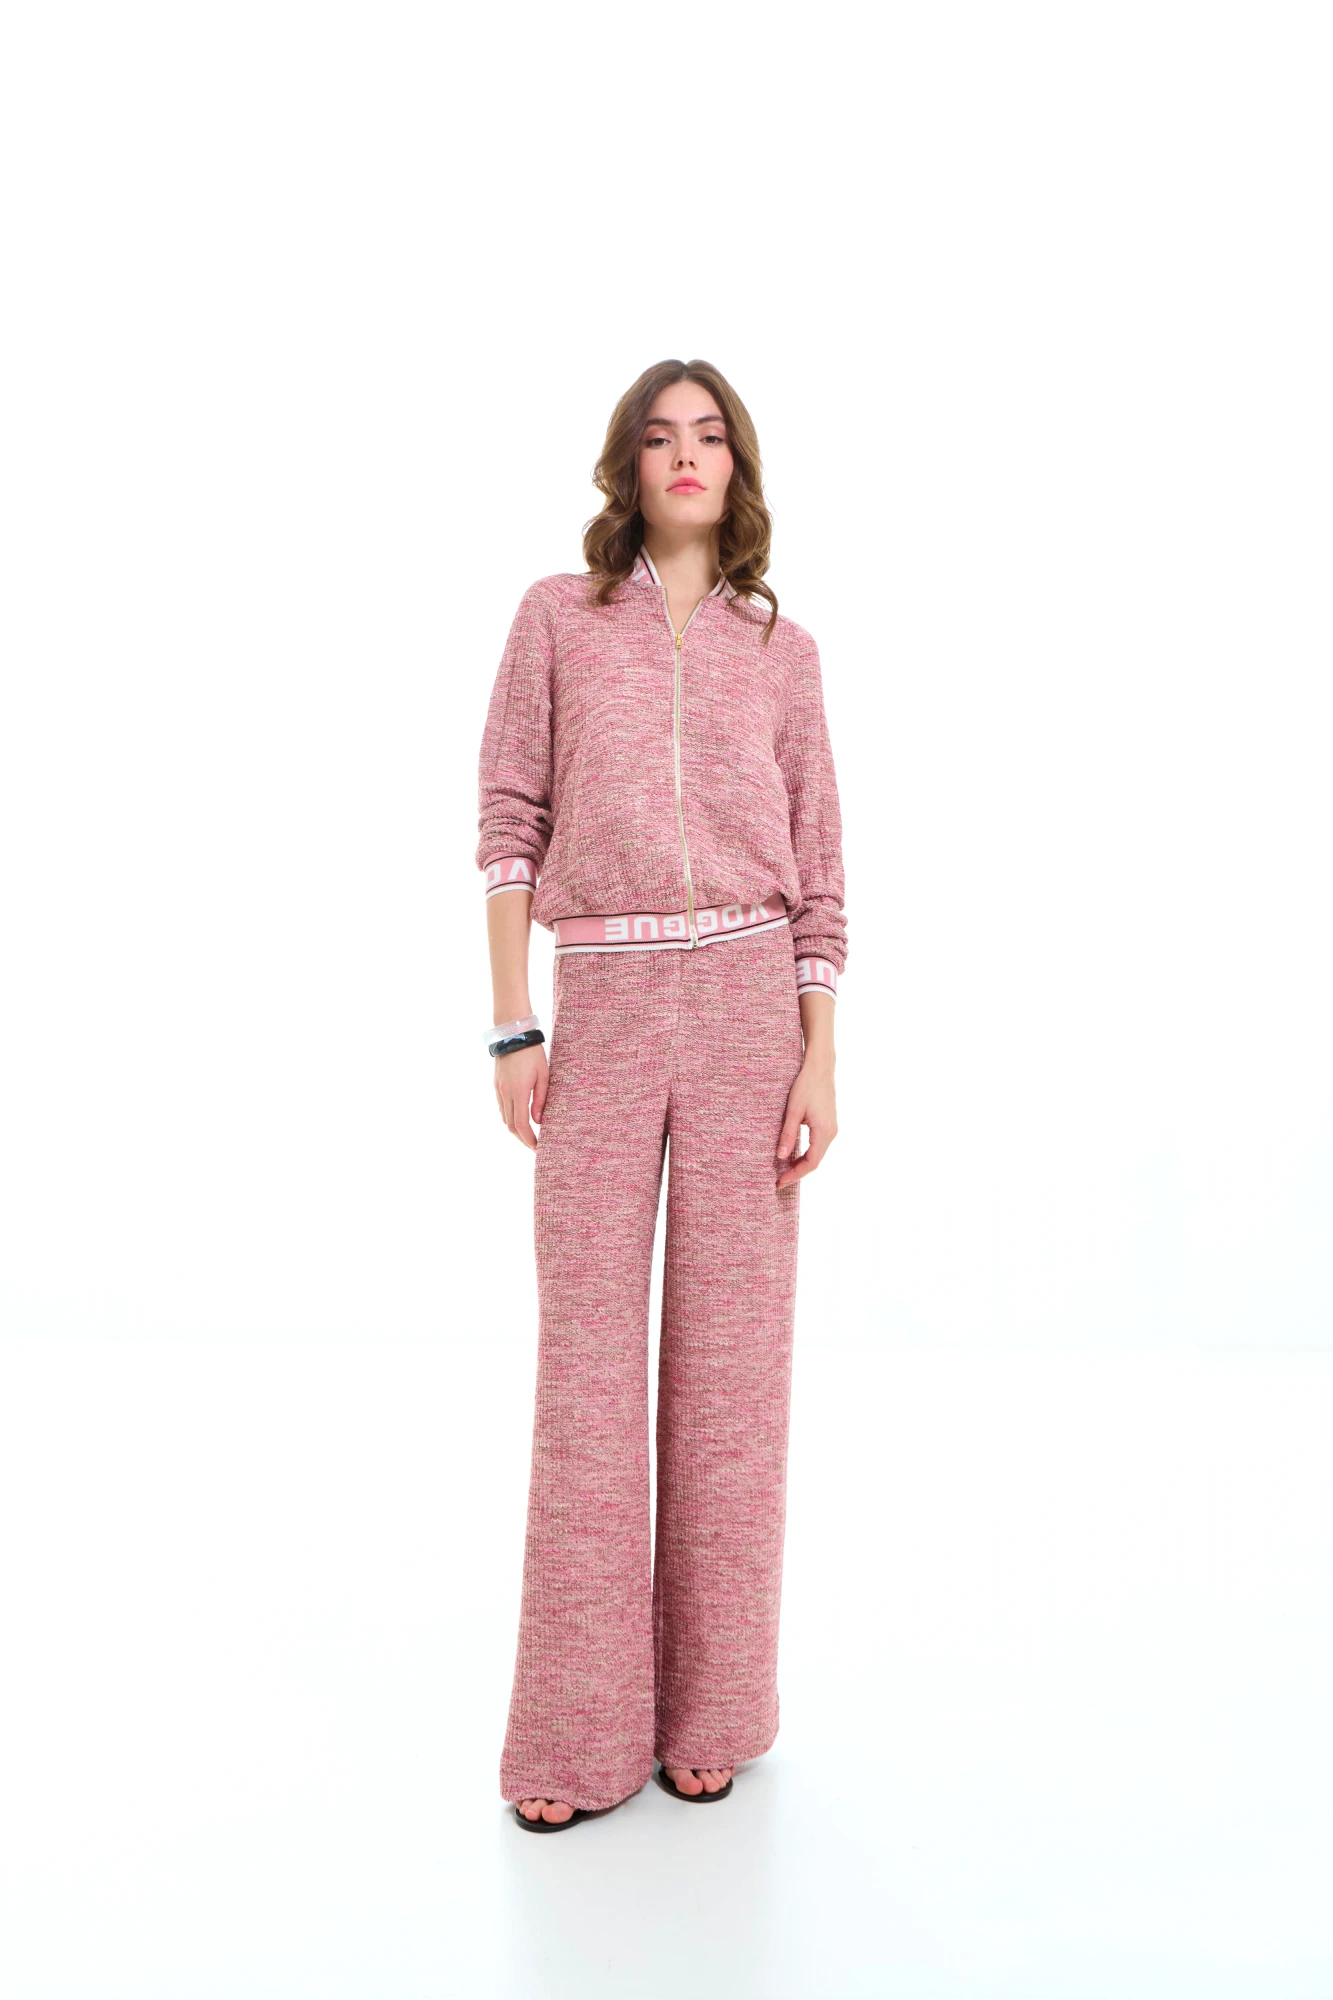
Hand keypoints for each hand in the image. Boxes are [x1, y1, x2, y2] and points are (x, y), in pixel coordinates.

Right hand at [494, 1044, 547, 1150]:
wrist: (513, 1035)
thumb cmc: (533, 1054)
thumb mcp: (544, 1076)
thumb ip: (541, 1100)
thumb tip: (538, 1121)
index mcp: (519, 1092)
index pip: (521, 1124)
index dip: (529, 1139)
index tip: (537, 1148)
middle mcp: (506, 1093)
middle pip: (510, 1125)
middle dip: (522, 1139)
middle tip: (534, 1146)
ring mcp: (499, 1090)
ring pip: (504, 1118)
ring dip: (515, 1129)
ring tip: (528, 1135)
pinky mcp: (497, 1085)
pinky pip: (502, 1108)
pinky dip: (509, 1117)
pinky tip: (519, 1118)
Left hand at [775, 1056, 836, 1188]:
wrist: (820, 1068)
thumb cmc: (806, 1086)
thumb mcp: (793, 1111)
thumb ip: (788, 1134)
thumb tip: (781, 1157)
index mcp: (823, 1132)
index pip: (811, 1163)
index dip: (795, 1175)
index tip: (780, 1181)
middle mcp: (831, 1133)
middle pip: (815, 1162)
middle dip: (797, 1172)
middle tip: (779, 1180)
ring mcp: (831, 1129)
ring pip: (817, 1154)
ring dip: (802, 1164)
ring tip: (784, 1170)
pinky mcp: (828, 1124)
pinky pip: (818, 1146)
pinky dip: (807, 1154)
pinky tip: (794, 1155)